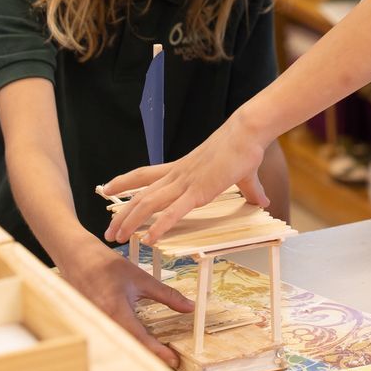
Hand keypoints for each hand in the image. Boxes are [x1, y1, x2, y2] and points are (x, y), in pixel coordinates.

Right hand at [56, 236, 192, 366]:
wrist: (79, 259)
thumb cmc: (109, 267)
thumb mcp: (142, 278)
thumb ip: (167, 295)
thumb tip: (190, 307)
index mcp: (116, 310)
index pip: (140, 338)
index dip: (158, 351)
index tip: (174, 361)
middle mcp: (103, 323)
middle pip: (129, 348)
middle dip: (150, 357)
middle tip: (171, 362)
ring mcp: (95, 326)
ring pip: (119, 346)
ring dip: (138, 353)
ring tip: (159, 356)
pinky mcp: (92, 326)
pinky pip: (110, 340)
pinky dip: (126, 344)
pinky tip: (139, 346)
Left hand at [102, 117, 268, 245]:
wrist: (246, 132)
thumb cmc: (244, 148)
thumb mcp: (242, 174)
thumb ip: (249, 190)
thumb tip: (263, 201)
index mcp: (182, 169)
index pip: (145, 175)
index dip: (125, 181)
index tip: (107, 188)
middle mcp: (178, 175)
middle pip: (141, 195)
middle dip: (122, 214)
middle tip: (109, 232)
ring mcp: (186, 183)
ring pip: (149, 204)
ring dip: (131, 221)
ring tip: (117, 237)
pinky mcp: (198, 191)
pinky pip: (173, 212)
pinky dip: (160, 225)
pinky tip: (149, 238)